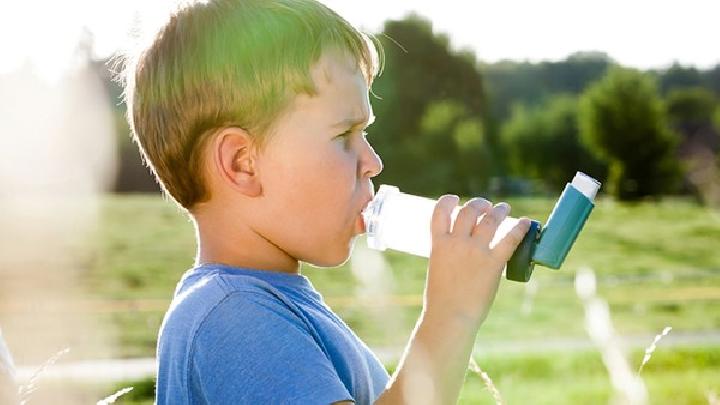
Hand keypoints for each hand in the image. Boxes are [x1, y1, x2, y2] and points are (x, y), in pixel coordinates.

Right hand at [423, 195, 530, 328]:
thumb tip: (461, 253)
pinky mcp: (493, 263)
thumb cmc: (441, 300)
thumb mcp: (437, 269)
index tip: (455, 199)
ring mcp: (475, 251)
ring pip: (490, 220)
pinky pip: (509, 240)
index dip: (448, 201)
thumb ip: (447, 256)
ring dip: (498, 210)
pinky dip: (519, 228)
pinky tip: (525, 223)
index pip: (440, 211)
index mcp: (438, 244)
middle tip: (486, 206)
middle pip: (469, 211)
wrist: (450, 317)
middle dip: (479, 204)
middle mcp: (457, 242)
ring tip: (504, 208)